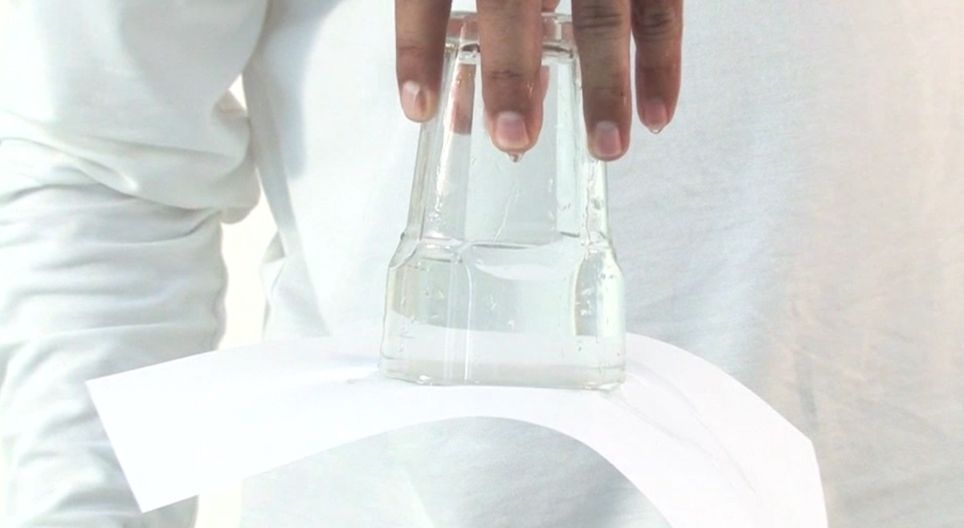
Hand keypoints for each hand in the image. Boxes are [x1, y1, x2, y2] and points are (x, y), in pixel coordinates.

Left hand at [395, 0, 682, 159]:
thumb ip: (474, 14)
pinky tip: (656, 116)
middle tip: (512, 137)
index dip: (420, 45)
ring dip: (605, 84)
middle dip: (511, 72)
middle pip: (513, 3)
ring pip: (600, 12)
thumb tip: (458, 107)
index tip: (420, 107)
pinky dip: (661, 63)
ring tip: (605, 146)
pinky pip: (661, 8)